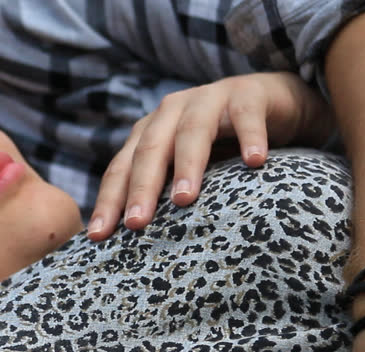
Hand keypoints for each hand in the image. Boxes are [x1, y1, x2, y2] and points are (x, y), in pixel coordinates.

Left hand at [87, 72, 333, 240]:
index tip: (98, 236)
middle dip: (140, 188)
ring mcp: (208, 99)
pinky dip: (250, 136)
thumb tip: (133, 244)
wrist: (266, 99)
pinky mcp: (248, 94)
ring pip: (192, 132)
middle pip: (149, 150)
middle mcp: (170, 112)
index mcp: (148, 132)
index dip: (108, 201)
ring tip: (184, 198)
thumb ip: (162, 191)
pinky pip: (246, 115)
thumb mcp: (184, 166)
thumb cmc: (219, 143)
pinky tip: (255, 161)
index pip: (121, 169)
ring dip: (186, 165)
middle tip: (136, 223)